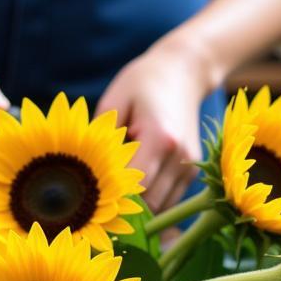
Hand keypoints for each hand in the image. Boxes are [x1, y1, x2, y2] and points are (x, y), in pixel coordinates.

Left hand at [97, 32, 218, 212]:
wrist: (183, 73)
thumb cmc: (142, 83)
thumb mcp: (113, 103)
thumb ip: (102, 141)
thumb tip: (88, 176)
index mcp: (159, 138)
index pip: (136, 186)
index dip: (114, 199)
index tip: (92, 199)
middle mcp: (179, 156)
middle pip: (150, 204)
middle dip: (125, 208)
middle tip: (100, 202)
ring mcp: (189, 165)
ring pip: (162, 208)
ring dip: (139, 206)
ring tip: (118, 190)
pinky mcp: (192, 170)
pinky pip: (169, 199)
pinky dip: (151, 199)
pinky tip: (135, 184)